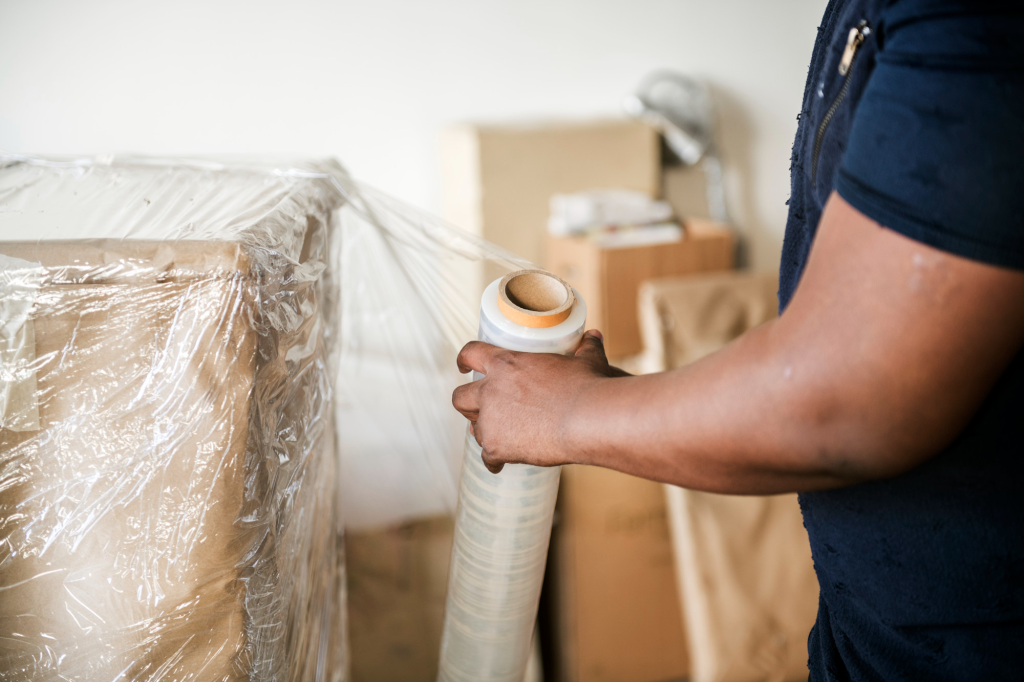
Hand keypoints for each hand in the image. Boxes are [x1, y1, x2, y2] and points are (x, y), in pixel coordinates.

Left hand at [452, 330, 629, 473]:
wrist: (587, 419)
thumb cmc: (587, 387)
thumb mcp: (586, 361)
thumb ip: (586, 348)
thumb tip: (593, 336)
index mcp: (505, 364)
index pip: (471, 354)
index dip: (464, 359)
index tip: (463, 366)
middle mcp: (490, 391)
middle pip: (459, 397)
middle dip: (467, 405)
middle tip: (479, 410)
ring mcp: (490, 421)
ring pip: (475, 430)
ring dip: (486, 433)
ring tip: (502, 438)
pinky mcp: (496, 447)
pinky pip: (487, 457)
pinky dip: (494, 461)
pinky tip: (501, 463)